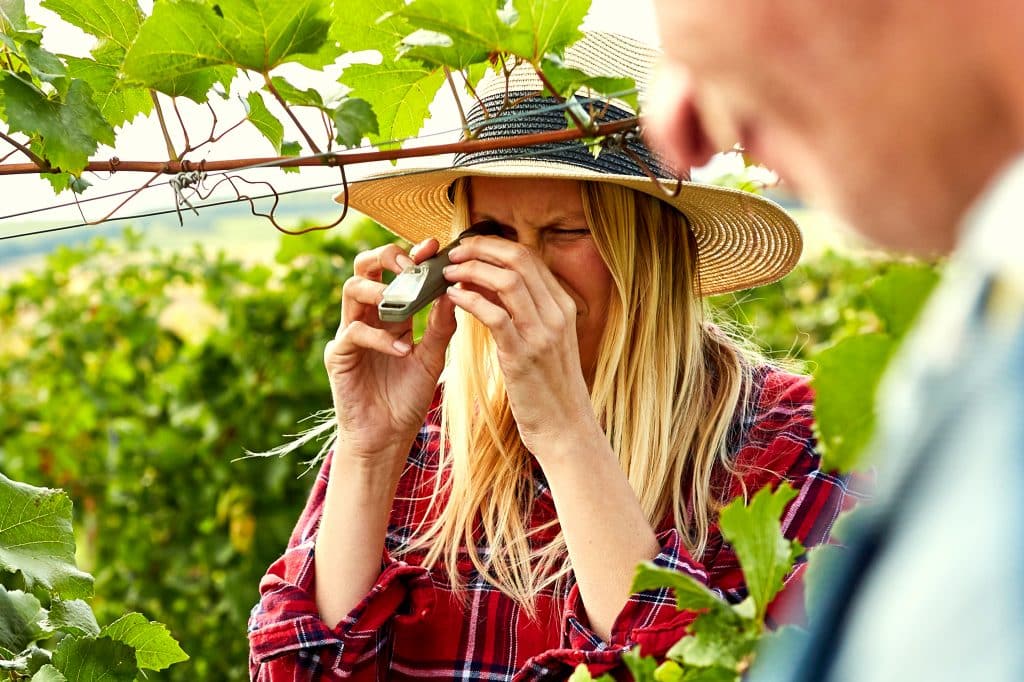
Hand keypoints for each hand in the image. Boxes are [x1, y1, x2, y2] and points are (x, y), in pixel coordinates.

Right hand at [324, 239, 455, 466]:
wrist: (387, 439)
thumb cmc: (407, 399)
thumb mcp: (433, 359)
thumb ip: (441, 327)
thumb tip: (453, 291)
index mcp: (391, 315)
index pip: (394, 272)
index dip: (411, 254)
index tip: (434, 246)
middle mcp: (367, 318)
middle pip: (363, 267)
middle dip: (386, 257)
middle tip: (410, 265)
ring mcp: (349, 334)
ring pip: (352, 290)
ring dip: (379, 291)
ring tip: (402, 303)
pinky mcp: (339, 356)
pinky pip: (354, 332)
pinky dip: (381, 337)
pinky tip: (403, 349)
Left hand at [442, 236, 596, 457]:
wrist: (566, 429)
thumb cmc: (550, 388)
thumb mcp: (546, 342)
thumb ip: (526, 312)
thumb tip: (490, 285)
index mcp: (563, 307)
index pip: (530, 257)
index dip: (495, 245)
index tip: (470, 247)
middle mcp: (557, 314)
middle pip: (519, 259)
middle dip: (481, 249)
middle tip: (454, 252)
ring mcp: (542, 334)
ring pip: (506, 280)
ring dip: (472, 270)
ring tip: (448, 273)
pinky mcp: (523, 356)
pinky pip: (494, 315)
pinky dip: (469, 300)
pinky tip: (452, 298)